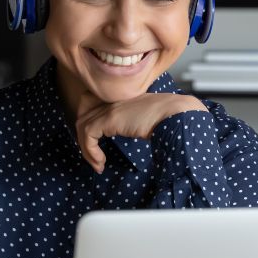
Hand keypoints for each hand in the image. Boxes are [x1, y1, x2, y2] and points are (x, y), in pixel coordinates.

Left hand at [76, 93, 205, 172]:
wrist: (176, 113)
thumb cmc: (169, 117)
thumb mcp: (145, 115)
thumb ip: (133, 119)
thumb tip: (133, 133)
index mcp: (121, 94)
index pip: (92, 100)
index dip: (90, 118)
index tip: (97, 139)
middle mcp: (112, 97)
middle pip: (83, 110)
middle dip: (83, 132)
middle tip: (92, 151)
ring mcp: (110, 106)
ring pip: (82, 125)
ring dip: (86, 149)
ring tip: (97, 163)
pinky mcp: (110, 118)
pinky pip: (88, 136)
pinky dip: (90, 152)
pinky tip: (101, 163)